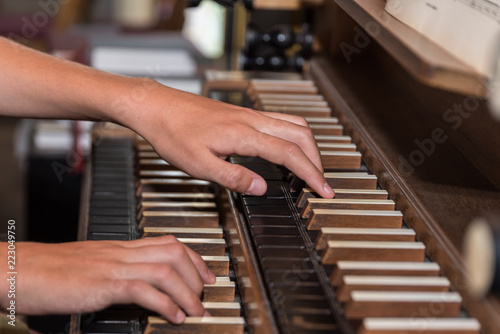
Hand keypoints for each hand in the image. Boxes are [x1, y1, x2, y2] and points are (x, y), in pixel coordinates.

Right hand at [1, 236, 214, 323]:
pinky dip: (165, 304)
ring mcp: (112, 266)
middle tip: (206, 294)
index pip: (168, 242)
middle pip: (174, 251)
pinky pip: (143, 290)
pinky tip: (174, 317)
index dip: (193, 257)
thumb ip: (116, 271)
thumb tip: (138, 286)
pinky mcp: (101, 285)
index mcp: (120, 248)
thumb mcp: (91, 266)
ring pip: (165, 269)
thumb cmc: (48, 270)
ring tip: (196, 311)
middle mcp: (121, 253)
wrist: (18, 269)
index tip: (205, 274)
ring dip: (187, 292)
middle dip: (198, 273)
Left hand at [117, 82, 334, 197]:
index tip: (324, 190)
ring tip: (309, 167)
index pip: (290, 154)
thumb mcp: (198, 164)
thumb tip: (262, 188)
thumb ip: (233, 177)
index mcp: (244, 134)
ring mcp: (248, 114)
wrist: (156, 106)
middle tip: (320, 183)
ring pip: (293, 124)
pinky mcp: (242, 113)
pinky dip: (293, 136)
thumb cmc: (172, 132)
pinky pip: (279, 120)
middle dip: (316, 160)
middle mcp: (251, 120)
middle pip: (300, 135)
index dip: (311, 174)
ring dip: (307, 146)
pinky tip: (286, 148)